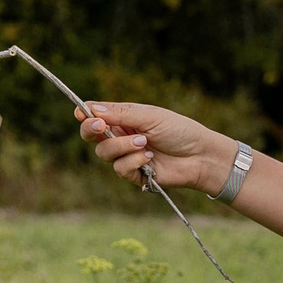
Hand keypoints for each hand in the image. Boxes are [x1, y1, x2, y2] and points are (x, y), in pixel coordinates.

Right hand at [77, 100, 238, 194]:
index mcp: (125, 117)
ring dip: (122, 146)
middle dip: (92, 130)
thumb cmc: (179, 131)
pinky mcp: (134, 174)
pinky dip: (133, 162)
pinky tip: (149, 158)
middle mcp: (122, 136)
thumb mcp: (150, 116)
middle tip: (100, 126)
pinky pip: (119, 169)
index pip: (96, 115)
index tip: (81, 113)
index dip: (85, 114)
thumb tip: (91, 109)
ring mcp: (126, 155)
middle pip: (91, 135)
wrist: (200, 156)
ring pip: (104, 153)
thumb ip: (121, 114)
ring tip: (144, 143)